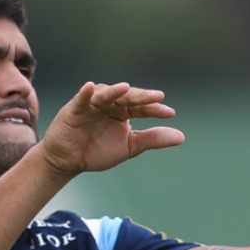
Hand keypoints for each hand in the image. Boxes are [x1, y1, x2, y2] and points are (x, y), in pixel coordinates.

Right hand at [40, 82, 184, 175]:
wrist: (69, 162)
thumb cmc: (97, 151)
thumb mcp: (129, 147)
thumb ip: (152, 139)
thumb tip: (181, 136)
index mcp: (122, 112)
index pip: (140, 107)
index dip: (154, 109)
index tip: (170, 113)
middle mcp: (108, 104)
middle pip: (126, 98)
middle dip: (140, 97)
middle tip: (157, 97)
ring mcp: (91, 105)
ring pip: (105, 95)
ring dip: (115, 91)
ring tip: (126, 89)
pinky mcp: (73, 110)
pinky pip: (80, 100)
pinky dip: (85, 93)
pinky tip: (90, 87)